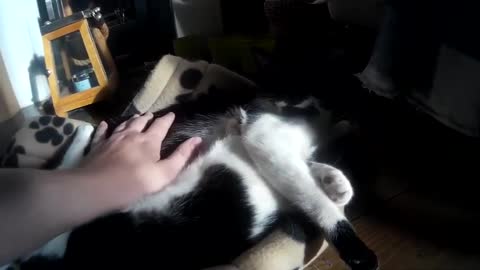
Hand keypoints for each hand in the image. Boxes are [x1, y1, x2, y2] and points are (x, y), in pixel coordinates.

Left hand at [80, 112, 201, 209]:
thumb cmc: (136, 182)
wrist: (98, 187)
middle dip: (148, 118)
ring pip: (124, 124)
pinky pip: (103, 132)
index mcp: (149, 141)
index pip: (161, 126)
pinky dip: (106, 127)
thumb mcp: (165, 173)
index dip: (167, 120)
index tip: (172, 114)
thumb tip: (196, 139)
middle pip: (141, 122)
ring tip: (136, 117)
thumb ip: (181, 156)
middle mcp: (131, 135)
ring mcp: (113, 138)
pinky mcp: (98, 146)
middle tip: (152, 115)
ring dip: (131, 120)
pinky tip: (106, 124)